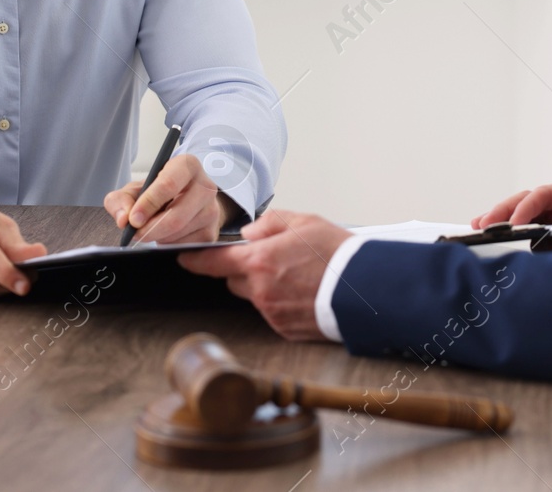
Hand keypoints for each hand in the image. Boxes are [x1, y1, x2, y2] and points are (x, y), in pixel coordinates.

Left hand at [104, 153, 226, 243]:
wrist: (186, 202)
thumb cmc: (159, 193)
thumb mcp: (136, 189)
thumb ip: (121, 200)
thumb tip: (123, 220)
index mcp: (187, 166)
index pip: (168, 184)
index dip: (148, 204)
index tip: (133, 219)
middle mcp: (205, 186)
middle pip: (175, 217)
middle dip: (150, 229)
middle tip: (136, 232)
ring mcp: (212, 211)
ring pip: (179, 233)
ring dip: (158, 237)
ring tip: (152, 228)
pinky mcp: (212, 232)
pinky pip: (185, 246)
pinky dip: (169, 244)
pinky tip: (166, 235)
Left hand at [178, 211, 352, 340]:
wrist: (365, 289)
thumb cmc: (338, 253)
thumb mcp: (304, 222)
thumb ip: (269, 224)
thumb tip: (250, 233)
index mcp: (260, 261)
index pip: (214, 262)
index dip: (196, 260)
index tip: (185, 258)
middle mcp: (260, 290)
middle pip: (234, 281)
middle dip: (246, 270)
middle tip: (274, 260)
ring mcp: (272, 313)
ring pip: (255, 297)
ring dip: (265, 287)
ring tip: (296, 276)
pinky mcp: (285, 328)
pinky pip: (272, 312)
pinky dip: (281, 302)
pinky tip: (303, 292)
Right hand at [470, 180, 551, 247]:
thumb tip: (544, 246)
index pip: (547, 194)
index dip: (527, 207)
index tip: (513, 223)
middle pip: (530, 200)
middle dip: (506, 210)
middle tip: (485, 223)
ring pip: (525, 212)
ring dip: (504, 219)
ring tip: (480, 227)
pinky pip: (530, 228)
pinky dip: (512, 231)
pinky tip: (494, 235)